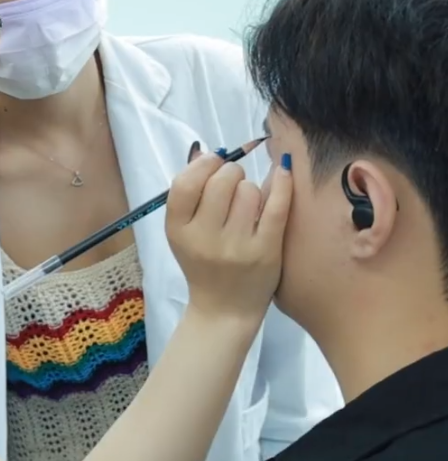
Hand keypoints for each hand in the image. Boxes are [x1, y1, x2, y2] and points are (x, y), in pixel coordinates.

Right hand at [165, 147, 291, 322]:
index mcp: (177, 230)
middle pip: (222, 181)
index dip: (204, 165)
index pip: (186, 183)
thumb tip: (205, 152)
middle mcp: (203, 239)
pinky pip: (276, 206)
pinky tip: (282, 172)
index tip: (215, 164)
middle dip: (231, 173)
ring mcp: (235, 246)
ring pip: (249, 191)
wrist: (224, 309)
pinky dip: (281, 183)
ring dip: (251, 189)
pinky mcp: (265, 252)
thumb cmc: (203, 263)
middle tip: (234, 184)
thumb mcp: (184, 232)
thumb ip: (190, 193)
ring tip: (248, 205)